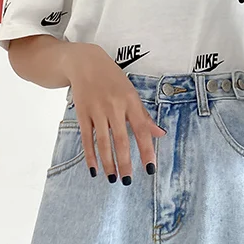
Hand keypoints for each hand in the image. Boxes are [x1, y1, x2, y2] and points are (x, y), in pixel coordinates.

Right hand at [62, 43, 166, 182]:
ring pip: (103, 142)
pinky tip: (94, 169)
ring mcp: (97, 110)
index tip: (150, 169)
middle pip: (121, 140)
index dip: (146, 150)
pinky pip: (87, 138)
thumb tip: (160, 134)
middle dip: (125, 162)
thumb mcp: (131, 93)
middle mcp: (114, 106)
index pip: (141, 130)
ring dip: (108, 163)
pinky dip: (90, 155)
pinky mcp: (82, 113)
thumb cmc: (113, 80)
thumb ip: (144, 116)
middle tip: (128, 181)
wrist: (85, 62)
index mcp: (130, 101)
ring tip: (113, 179)